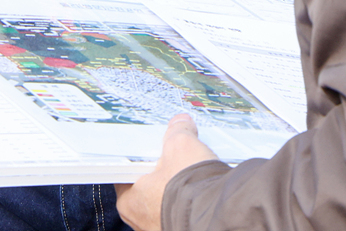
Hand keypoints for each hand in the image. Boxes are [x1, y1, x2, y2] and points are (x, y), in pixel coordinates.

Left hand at [116, 114, 220, 230]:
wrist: (218, 217)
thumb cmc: (190, 188)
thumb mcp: (181, 145)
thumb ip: (178, 131)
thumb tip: (181, 124)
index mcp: (129, 201)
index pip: (127, 174)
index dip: (141, 160)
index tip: (152, 150)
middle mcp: (141, 222)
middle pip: (148, 188)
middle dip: (163, 174)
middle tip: (176, 159)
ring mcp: (161, 229)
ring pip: (166, 202)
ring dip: (178, 190)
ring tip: (194, 173)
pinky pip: (182, 213)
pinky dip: (191, 203)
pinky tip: (203, 190)